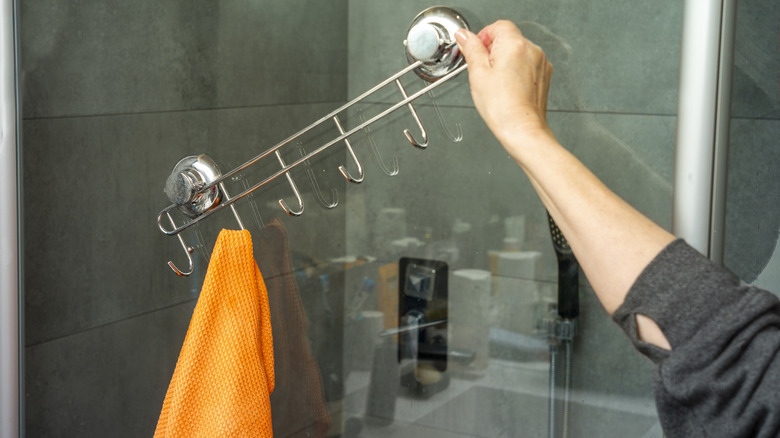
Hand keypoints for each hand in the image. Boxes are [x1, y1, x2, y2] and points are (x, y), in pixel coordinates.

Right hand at [455, 21, 553, 145]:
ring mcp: (540, 63)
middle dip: (493, 51)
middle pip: (508, 38)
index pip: (497, 26)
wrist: (522, 129)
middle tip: (484, 71)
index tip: (476, 51)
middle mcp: (531, 50)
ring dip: (505, 61)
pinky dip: (516, 72)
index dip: (483, 37)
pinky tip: (507, 88)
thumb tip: (464, 36)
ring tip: (496, 83)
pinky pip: (526, 65)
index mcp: (514, 44)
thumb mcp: (477, 74)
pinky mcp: (543, 75)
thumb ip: (471, 49)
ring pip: (517, 52)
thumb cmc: (502, 107)